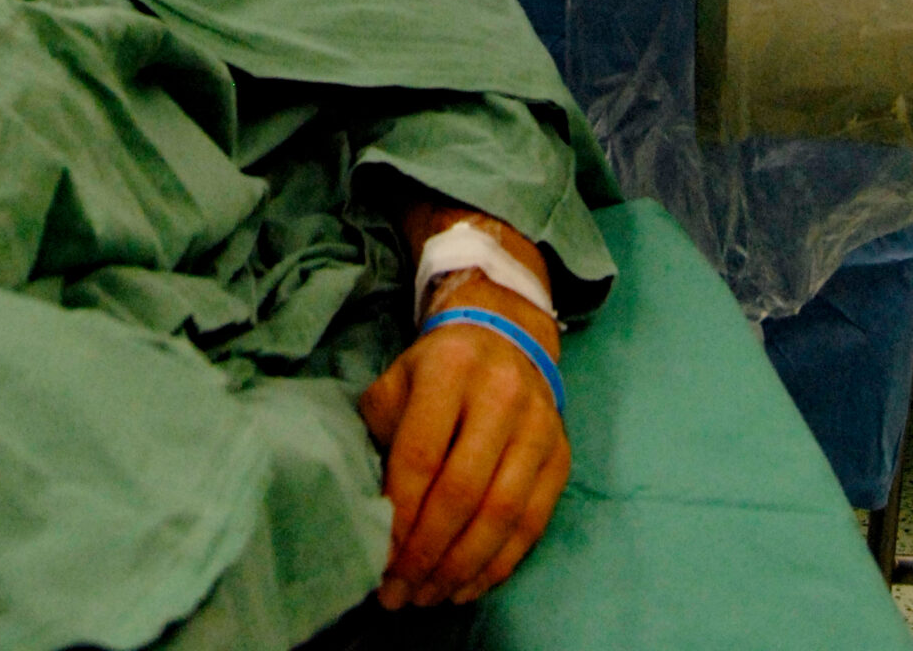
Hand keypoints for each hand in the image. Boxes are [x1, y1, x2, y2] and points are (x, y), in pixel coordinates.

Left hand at [360, 281, 568, 610]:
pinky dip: (498, 565)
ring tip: (429, 596)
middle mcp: (501, 394)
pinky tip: (466, 586)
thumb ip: (383, 433)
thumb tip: (369, 510)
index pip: (421, 454)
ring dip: (461, 568)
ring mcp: (538, 426)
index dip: (399, 512)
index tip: (378, 556)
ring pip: (502, 514)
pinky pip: (532, 524)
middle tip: (400, 592)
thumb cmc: (436, 369)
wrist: (505, 336)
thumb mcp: (398, 380)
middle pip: (463, 491)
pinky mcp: (561, 455)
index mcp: (450, 368)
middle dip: (427, 552)